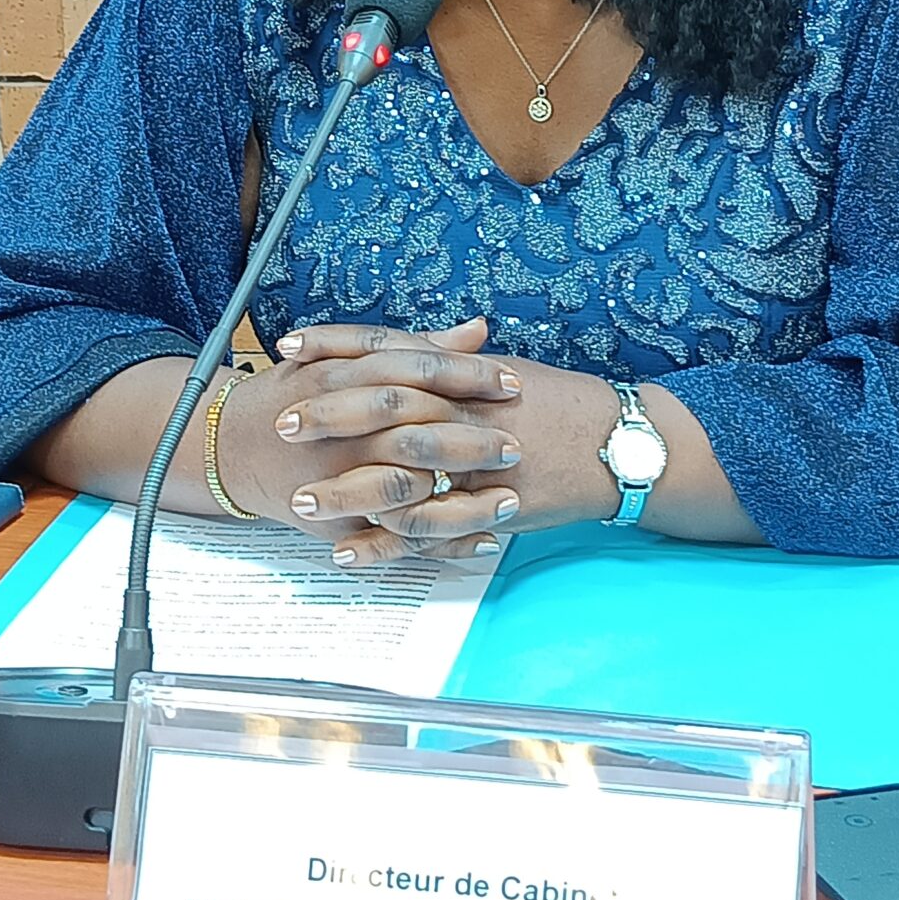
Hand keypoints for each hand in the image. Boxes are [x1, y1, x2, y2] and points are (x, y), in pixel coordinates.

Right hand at [213, 319, 525, 553]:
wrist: (231, 445)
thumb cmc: (297, 395)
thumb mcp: (345, 359)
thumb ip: (415, 347)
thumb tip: (477, 331)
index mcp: (341, 375)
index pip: (414, 370)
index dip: (466, 376)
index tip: (511, 382)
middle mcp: (337, 426)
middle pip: (413, 428)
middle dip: (469, 439)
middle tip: (515, 444)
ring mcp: (334, 476)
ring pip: (406, 487)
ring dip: (461, 497)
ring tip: (510, 498)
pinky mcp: (335, 519)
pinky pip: (392, 537)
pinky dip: (437, 541)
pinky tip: (481, 540)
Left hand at [269, 321, 618, 567]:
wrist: (619, 443)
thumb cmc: (559, 404)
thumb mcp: (500, 371)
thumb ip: (446, 359)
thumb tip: (395, 346)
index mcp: (466, 373)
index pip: (390, 350)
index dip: (336, 346)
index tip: (289, 346)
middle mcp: (468, 412)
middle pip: (387, 409)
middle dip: (329, 416)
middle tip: (279, 421)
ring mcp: (479, 464)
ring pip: (402, 476)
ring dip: (346, 490)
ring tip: (298, 499)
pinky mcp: (490, 508)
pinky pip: (431, 531)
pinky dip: (387, 545)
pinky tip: (349, 553)